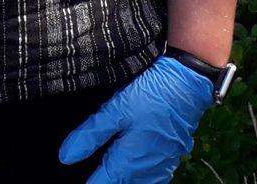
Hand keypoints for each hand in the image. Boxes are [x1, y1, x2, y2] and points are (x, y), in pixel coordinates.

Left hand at [57, 55, 213, 182]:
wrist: (189, 82)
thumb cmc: (152, 94)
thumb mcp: (116, 109)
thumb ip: (90, 135)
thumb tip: (66, 158)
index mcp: (129, 162)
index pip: (103, 182)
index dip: (90, 180)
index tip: (75, 175)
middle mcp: (147, 170)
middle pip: (121, 183)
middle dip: (106, 177)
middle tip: (91, 168)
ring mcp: (162, 165)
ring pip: (138, 182)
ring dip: (123, 177)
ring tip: (108, 167)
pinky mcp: (172, 156)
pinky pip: (152, 176)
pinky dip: (139, 175)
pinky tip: (131, 165)